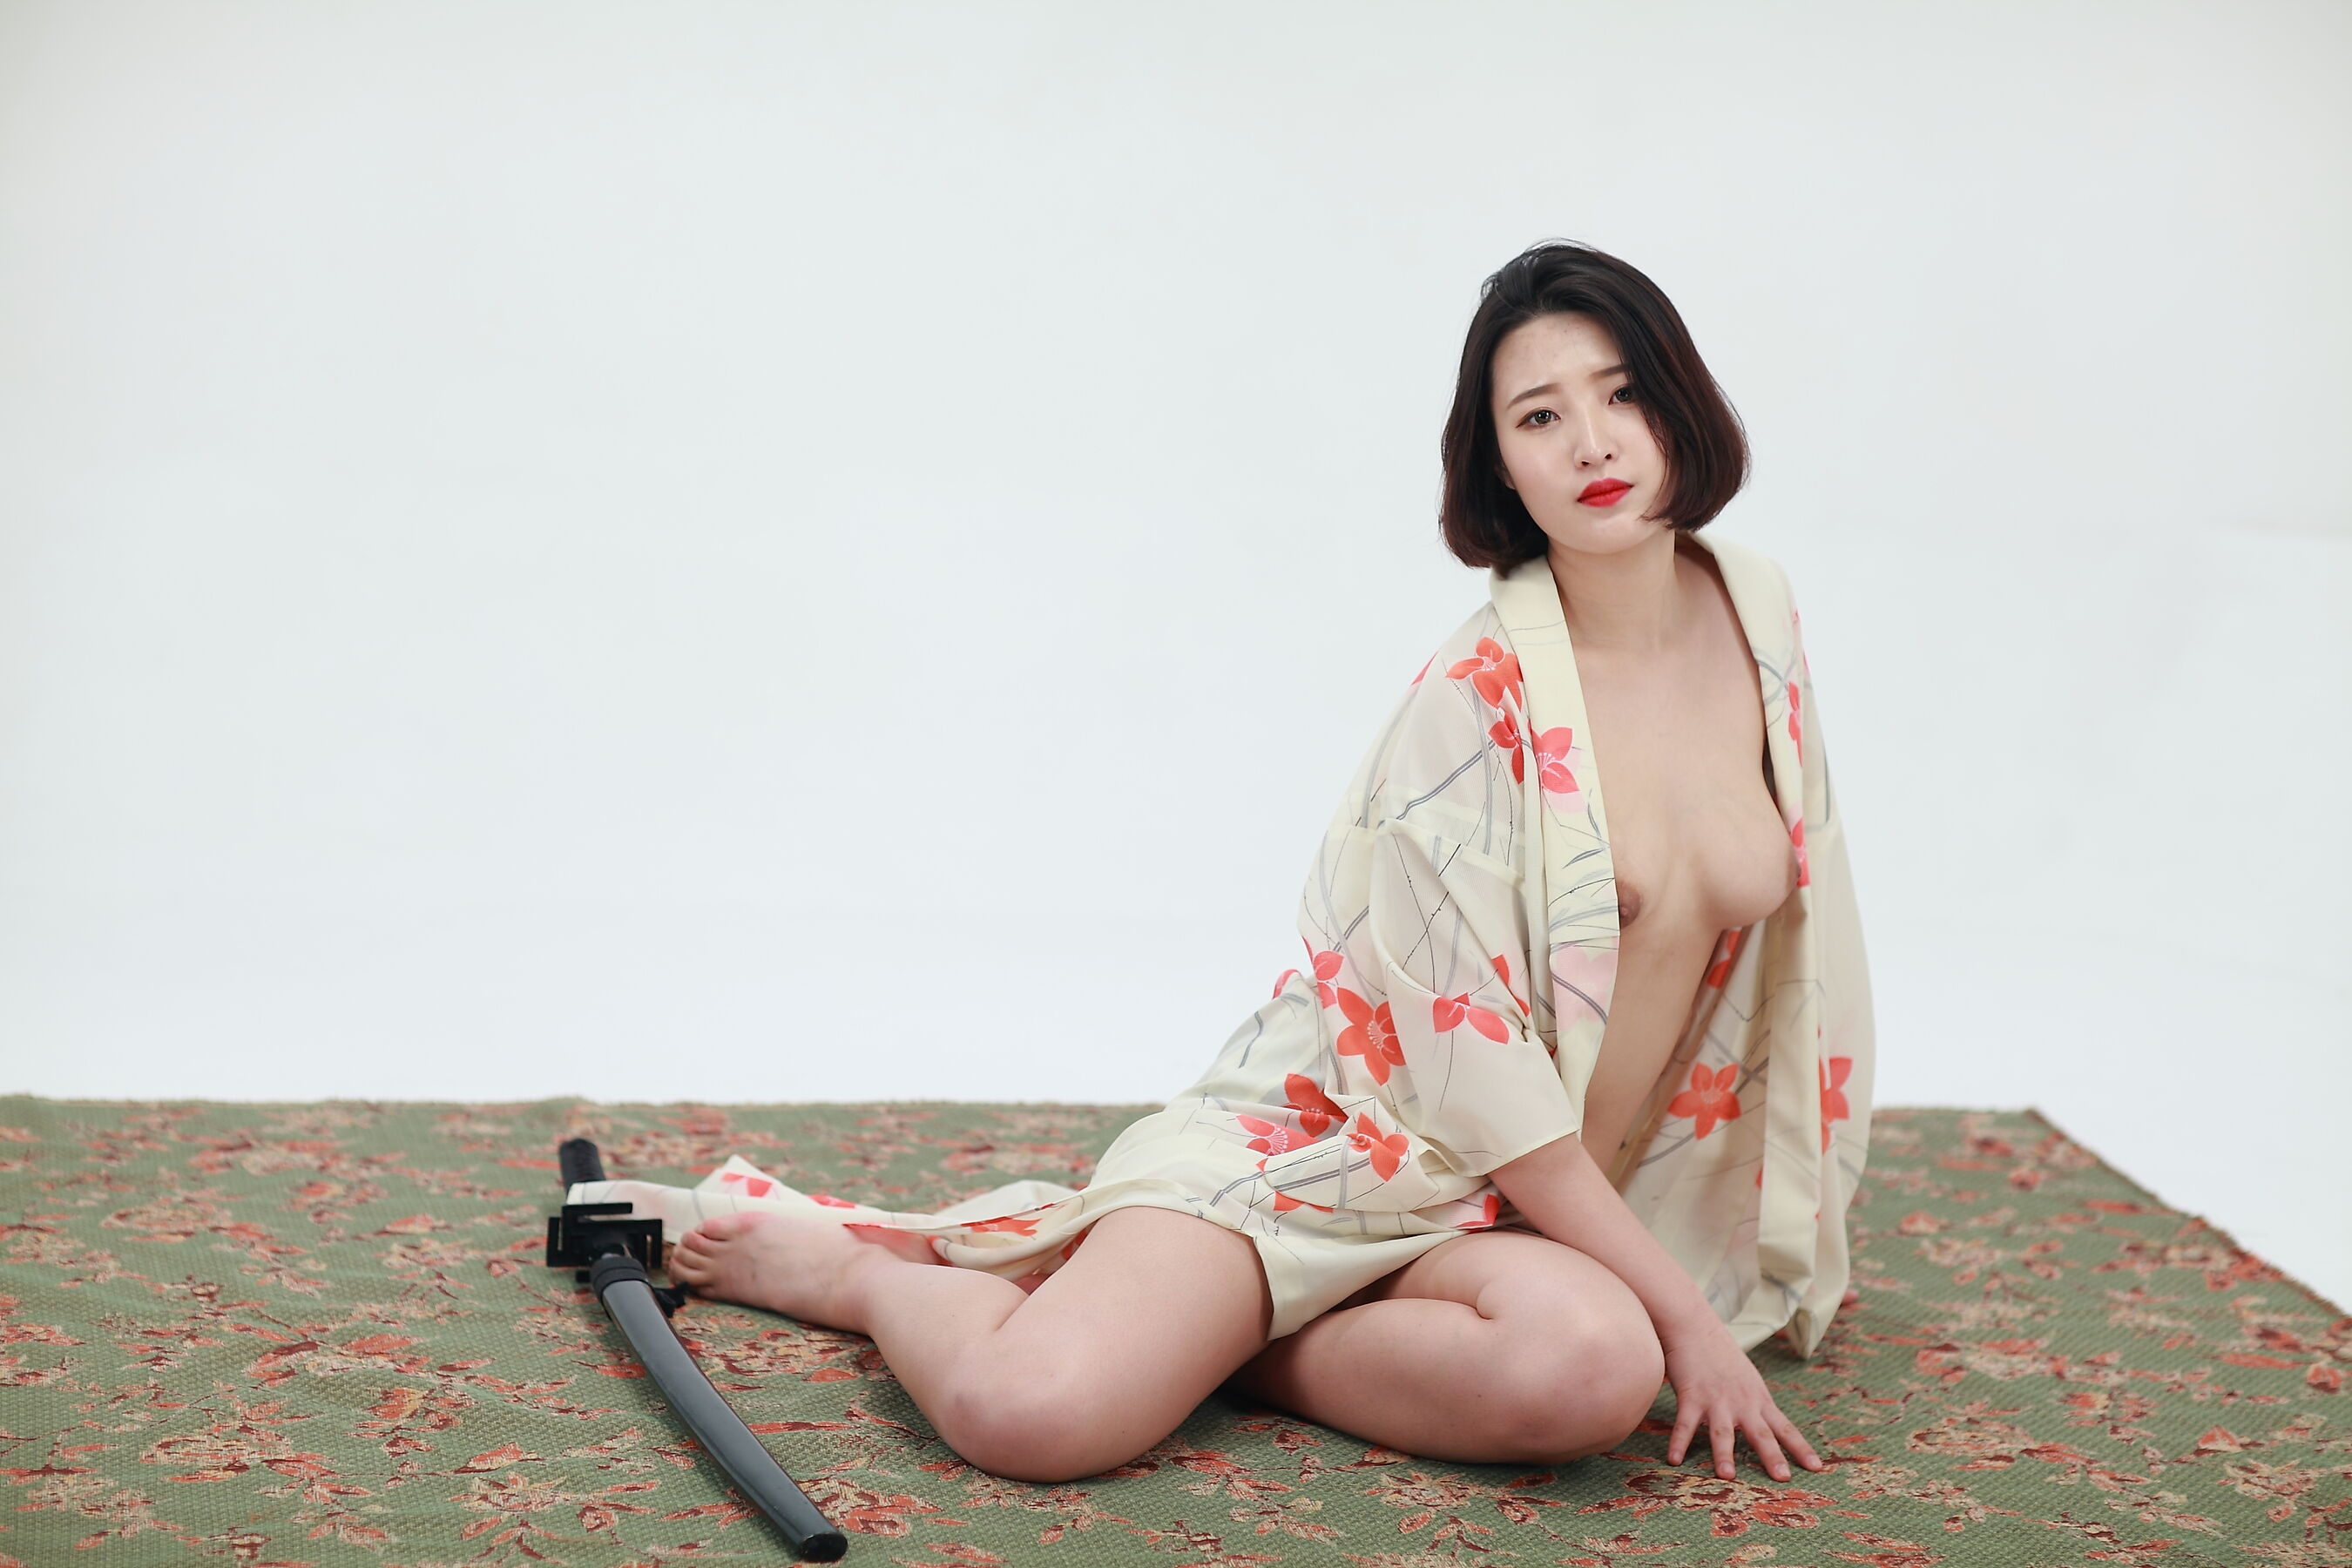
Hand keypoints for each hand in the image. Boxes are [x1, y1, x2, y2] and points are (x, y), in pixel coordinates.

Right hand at [1659, 1324, 1824, 1482]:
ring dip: (1724, 1454)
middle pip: (1760, 1434)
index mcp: (1758, 1399)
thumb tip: (1763, 1422)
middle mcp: (1741, 1402)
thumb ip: (1753, 1401)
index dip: (1800, 1449)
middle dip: (1772, 1457)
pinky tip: (1674, 1459)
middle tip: (1783, 1478)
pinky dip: (1679, 1442)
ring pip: (1723, 1432)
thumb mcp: (1747, 1377)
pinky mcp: (1691, 1395)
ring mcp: (1716, 1400)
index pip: (1785, 1428)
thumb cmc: (1720, 1352)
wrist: (1694, 1324)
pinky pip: (1685, 1424)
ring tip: (1727, 1476)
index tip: (1816, 1468)